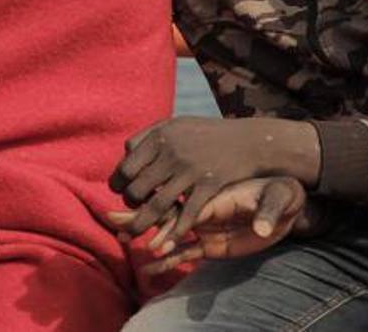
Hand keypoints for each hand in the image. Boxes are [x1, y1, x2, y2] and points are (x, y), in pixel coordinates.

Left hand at [108, 116, 319, 248]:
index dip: (119, 182)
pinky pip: (185, 215)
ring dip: (141, 226)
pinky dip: (173, 232)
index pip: (126, 166)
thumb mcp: (177, 125)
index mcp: (160, 137)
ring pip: (155, 207)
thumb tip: (125, 152)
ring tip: (133, 235)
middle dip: (129, 204)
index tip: (122, 190)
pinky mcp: (208, 186)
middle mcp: (171, 153)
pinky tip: (165, 242)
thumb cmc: (208, 134)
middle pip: (136, 188)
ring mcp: (190, 171)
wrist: (248, 141)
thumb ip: (151, 137)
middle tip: (132, 208)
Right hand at [109, 177, 307, 275]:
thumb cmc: (282, 194)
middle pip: (169, 215)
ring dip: (149, 237)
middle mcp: (206, 211)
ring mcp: (207, 227)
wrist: (287, 201)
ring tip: (123, 239)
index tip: (150, 228)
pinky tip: (150, 268)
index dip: (170, 221)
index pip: (188, 207)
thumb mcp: (278, 199)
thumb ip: (267, 213)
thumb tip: (261, 228)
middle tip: (116, 224)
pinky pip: (185, 252)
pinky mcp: (212, 244)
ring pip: (171, 232)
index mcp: (218, 196)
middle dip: (143, 220)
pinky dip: (168, 258)